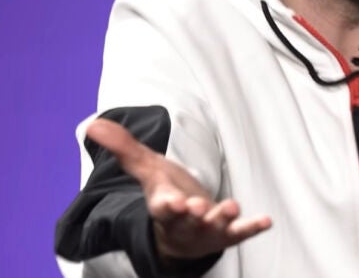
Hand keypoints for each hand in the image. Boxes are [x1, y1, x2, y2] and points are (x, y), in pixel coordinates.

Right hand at [86, 118, 271, 262]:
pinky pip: (240, 233)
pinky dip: (252, 227)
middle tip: (197, 206)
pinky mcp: (227, 235)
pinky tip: (266, 221)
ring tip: (232, 207)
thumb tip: (93, 123)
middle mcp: (185, 222)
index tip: (170, 202)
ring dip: (222, 219)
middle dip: (192, 213)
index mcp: (164, 207)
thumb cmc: (165, 195)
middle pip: (187, 220)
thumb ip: (124, 148)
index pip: (162, 208)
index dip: (167, 205)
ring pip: (213, 228)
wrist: (180, 233)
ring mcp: (207, 231)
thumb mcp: (147, 170)